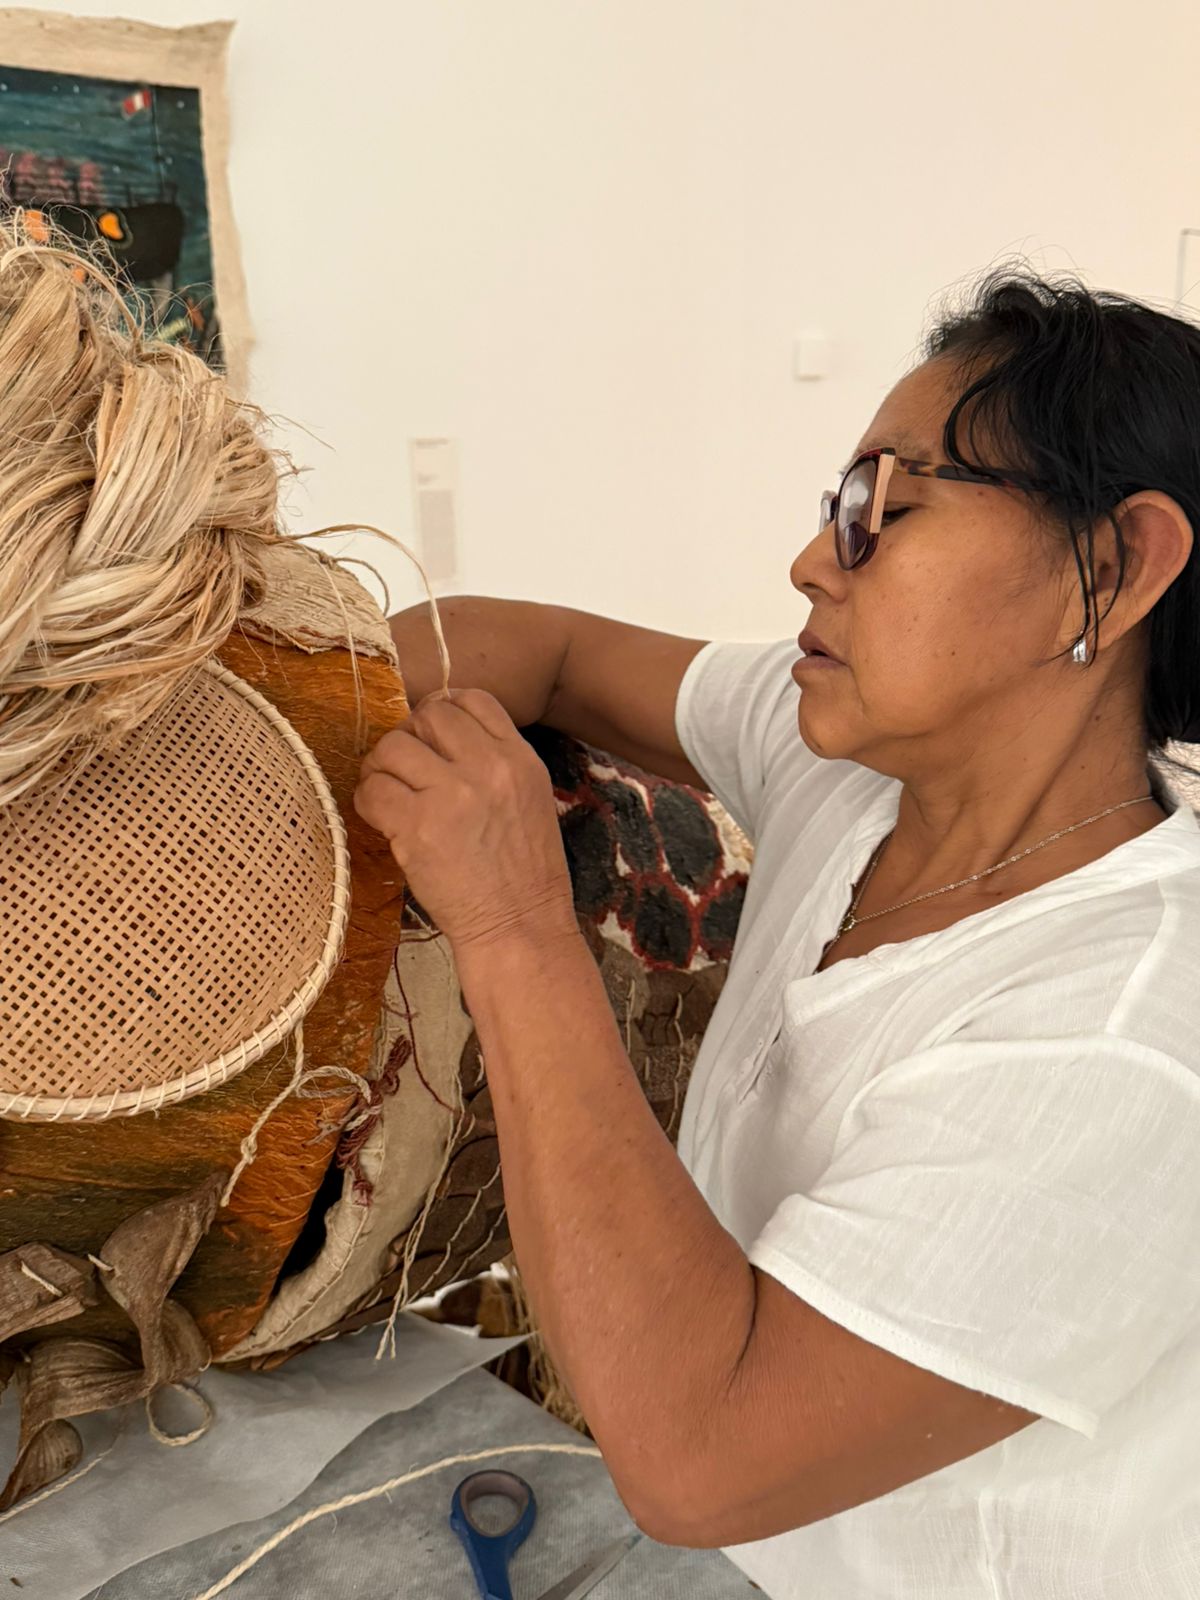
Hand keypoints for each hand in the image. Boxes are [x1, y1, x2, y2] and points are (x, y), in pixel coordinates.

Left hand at [353, 688, 578, 954]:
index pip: (471, 700)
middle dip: (409, 739)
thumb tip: (440, 739)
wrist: (519, 926)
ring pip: (392, 747)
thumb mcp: (531, 801)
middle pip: (428, 716)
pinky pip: (372, 790)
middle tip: (405, 770)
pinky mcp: (418, 827)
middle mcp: (488, 767)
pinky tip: (382, 821)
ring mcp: (451, 795)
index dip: (442, 714)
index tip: (431, 741)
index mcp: (520, 758)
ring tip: (389, 795)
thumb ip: (494, 764)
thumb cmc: (525, 874)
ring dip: (382, 769)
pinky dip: (368, 802)